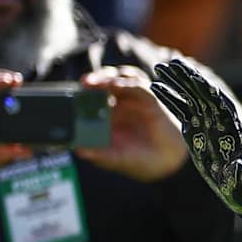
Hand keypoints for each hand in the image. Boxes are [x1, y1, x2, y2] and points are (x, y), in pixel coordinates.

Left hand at [75, 66, 184, 181]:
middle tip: (86, 83)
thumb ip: (98, 155)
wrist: (169, 165)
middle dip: (93, 79)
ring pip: (118, 78)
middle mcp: (117, 105)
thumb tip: (78, 151)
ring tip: (103, 82)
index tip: (73, 93)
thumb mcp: (115, 160)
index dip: (81, 93)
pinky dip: (128, 82)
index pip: (88, 98)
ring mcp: (133, 100)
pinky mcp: (149, 99)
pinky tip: (119, 85)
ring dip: (109, 76)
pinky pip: (138, 85)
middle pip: (102, 83)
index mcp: (104, 117)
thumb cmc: (139, 162)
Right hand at [148, 58, 241, 213]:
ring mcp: (206, 121)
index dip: (207, 89)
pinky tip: (155, 86)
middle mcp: (219, 120)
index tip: (194, 75)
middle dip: (188, 78)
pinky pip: (180, 108)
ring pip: (190, 95)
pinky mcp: (195, 128)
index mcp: (231, 128)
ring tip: (160, 67)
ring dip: (177, 81)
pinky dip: (169, 97)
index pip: (219, 103)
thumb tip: (239, 170)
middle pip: (203, 93)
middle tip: (170, 63)